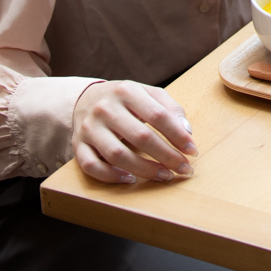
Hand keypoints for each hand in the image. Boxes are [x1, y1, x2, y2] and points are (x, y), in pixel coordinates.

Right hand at [72, 80, 197, 185]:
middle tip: (183, 169)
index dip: (177, 135)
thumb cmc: (125, 99)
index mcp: (127, 91)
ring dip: (144, 169)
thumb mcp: (147, 93)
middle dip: (166, 156)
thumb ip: (169, 108)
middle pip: (140, 137)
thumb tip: (187, 131)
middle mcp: (106, 108)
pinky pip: (92, 167)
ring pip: (117, 155)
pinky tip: (130, 179)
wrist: (85, 99)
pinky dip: (111, 177)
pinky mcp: (78, 146)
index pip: (158, 115)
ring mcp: (89, 128)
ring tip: (164, 176)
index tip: (192, 150)